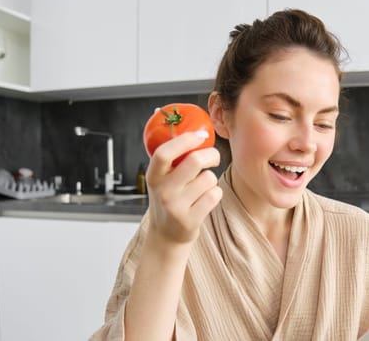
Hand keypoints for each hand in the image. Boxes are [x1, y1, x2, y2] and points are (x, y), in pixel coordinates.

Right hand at [145, 130, 222, 244]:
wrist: (166, 236)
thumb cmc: (168, 201)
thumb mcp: (162, 180)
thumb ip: (173, 160)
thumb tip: (195, 132)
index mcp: (153, 176)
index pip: (164, 153)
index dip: (184, 140)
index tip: (200, 135)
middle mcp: (163, 191)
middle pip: (194, 161)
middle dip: (211, 155)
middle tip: (213, 157)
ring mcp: (176, 207)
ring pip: (209, 179)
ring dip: (211, 180)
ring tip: (202, 187)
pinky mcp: (190, 220)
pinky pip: (214, 195)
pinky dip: (215, 194)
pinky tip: (206, 199)